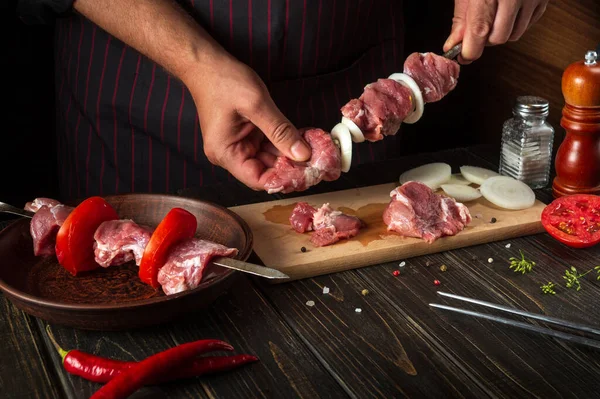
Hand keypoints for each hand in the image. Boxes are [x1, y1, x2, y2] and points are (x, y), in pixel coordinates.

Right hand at [184, 55, 310, 189]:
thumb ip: (280, 131)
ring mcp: (238, 145)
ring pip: (269, 159)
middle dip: (291, 168)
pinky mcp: (246, 136)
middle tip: (318, 163)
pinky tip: (303, 141)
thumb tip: (303, 154)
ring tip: (315, 152)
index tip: (307, 174)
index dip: (283, 180)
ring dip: (291, 156)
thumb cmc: (224, 81)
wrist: (206, 64)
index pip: (258, 180)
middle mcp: (230, 154)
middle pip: (265, 172)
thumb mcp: (256, 104)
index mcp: (226, 153)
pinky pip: (268, 146)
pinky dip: (284, 144)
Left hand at [443, 0, 548, 63]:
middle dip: (483, 41)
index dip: (470, 49)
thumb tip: (455, 42)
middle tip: (474, 32)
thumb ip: (461, 14)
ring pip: (514, 34)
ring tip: (491, 16)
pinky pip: (529, 24)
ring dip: (499, 33)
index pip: (480, 29)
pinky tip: (507, 11)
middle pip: (498, 37)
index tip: (463, 56)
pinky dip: (515, 24)